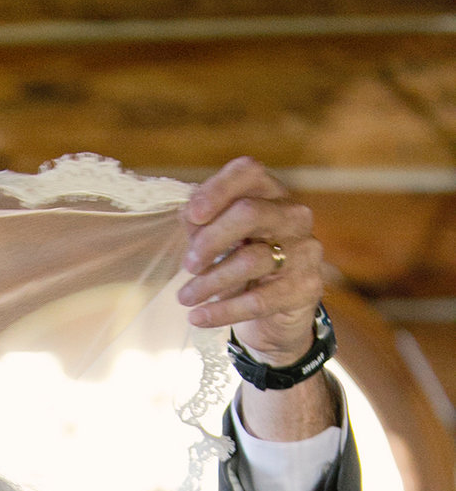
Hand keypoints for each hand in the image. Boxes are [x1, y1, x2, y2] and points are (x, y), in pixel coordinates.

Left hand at [179, 157, 324, 365]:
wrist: (278, 316)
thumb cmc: (244, 268)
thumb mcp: (222, 241)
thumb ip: (204, 225)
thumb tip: (188, 216)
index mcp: (271, 195)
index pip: (249, 172)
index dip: (217, 189)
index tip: (192, 216)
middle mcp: (293, 216)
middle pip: (249, 213)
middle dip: (211, 239)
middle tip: (188, 265)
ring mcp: (304, 251)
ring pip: (250, 260)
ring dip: (210, 282)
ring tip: (185, 297)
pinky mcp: (305, 288)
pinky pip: (258, 301)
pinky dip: (222, 311)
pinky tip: (198, 317)